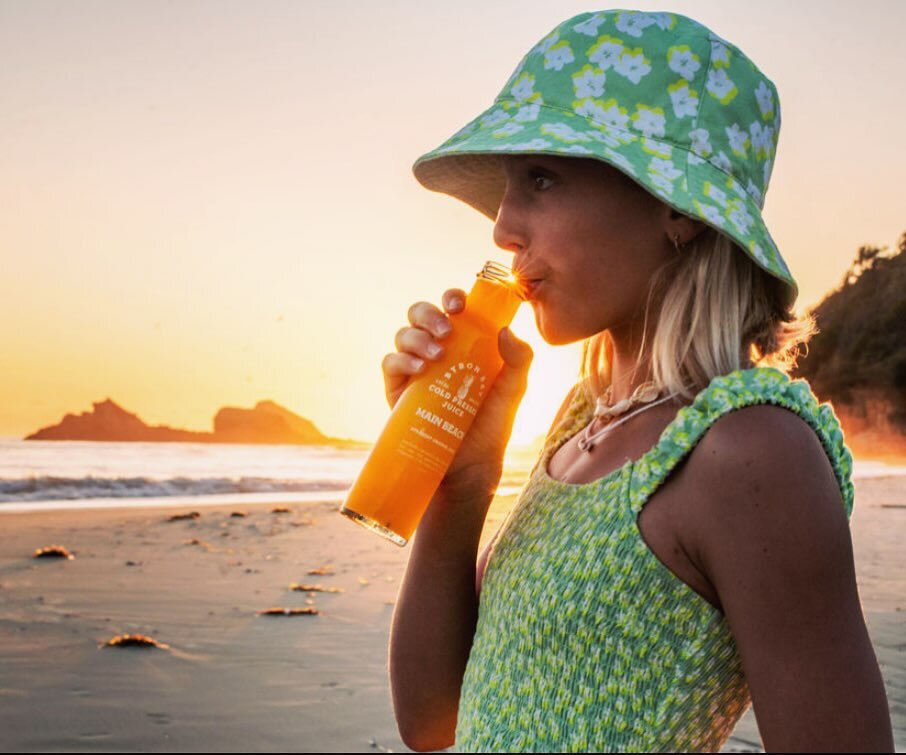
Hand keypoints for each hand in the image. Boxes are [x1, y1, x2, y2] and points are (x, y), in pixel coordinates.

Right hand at [381, 288, 532, 496]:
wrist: (470, 463)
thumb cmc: (492, 423)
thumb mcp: (513, 390)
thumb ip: (519, 359)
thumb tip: (506, 331)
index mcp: (464, 341)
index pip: (453, 308)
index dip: (452, 297)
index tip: (460, 305)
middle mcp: (436, 348)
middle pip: (420, 313)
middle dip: (429, 314)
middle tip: (447, 329)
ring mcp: (415, 367)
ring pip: (404, 334)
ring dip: (417, 337)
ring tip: (437, 356)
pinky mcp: (398, 389)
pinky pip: (390, 363)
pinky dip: (401, 360)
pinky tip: (418, 369)